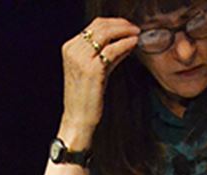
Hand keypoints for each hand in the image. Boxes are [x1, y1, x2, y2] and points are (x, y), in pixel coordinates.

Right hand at [60, 16, 139, 142]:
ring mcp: (81, 58)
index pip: (94, 25)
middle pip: (100, 25)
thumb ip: (109, 55)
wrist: (78, 119)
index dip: (114, 23)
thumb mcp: (97, 71)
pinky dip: (125, 44)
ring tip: (137, 34)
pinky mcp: (92, 69)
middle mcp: (73, 50)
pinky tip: (134, 44)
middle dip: (121, 24)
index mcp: (70, 48)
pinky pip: (112, 49)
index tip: (128, 26)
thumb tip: (127, 41)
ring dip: (125, 31)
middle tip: (135, 29)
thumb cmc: (86, 98)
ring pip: (106, 33)